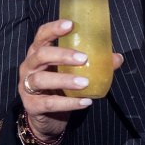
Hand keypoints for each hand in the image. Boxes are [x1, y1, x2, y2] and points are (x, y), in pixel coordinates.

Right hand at [18, 19, 123, 141]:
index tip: (70, 25)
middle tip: (83, 58)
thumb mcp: (73, 73)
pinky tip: (85, 102)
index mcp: (38, 52)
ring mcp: (27, 86)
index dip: (53, 28)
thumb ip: (93, 64)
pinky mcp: (31, 105)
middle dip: (62, 54)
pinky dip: (68, 103)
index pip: (42, 35)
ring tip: (85, 82)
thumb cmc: (59, 88)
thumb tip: (117, 58)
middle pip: (41, 54)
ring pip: (41, 79)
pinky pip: (49, 103)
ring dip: (65, 80)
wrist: (46, 119)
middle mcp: (29, 66)